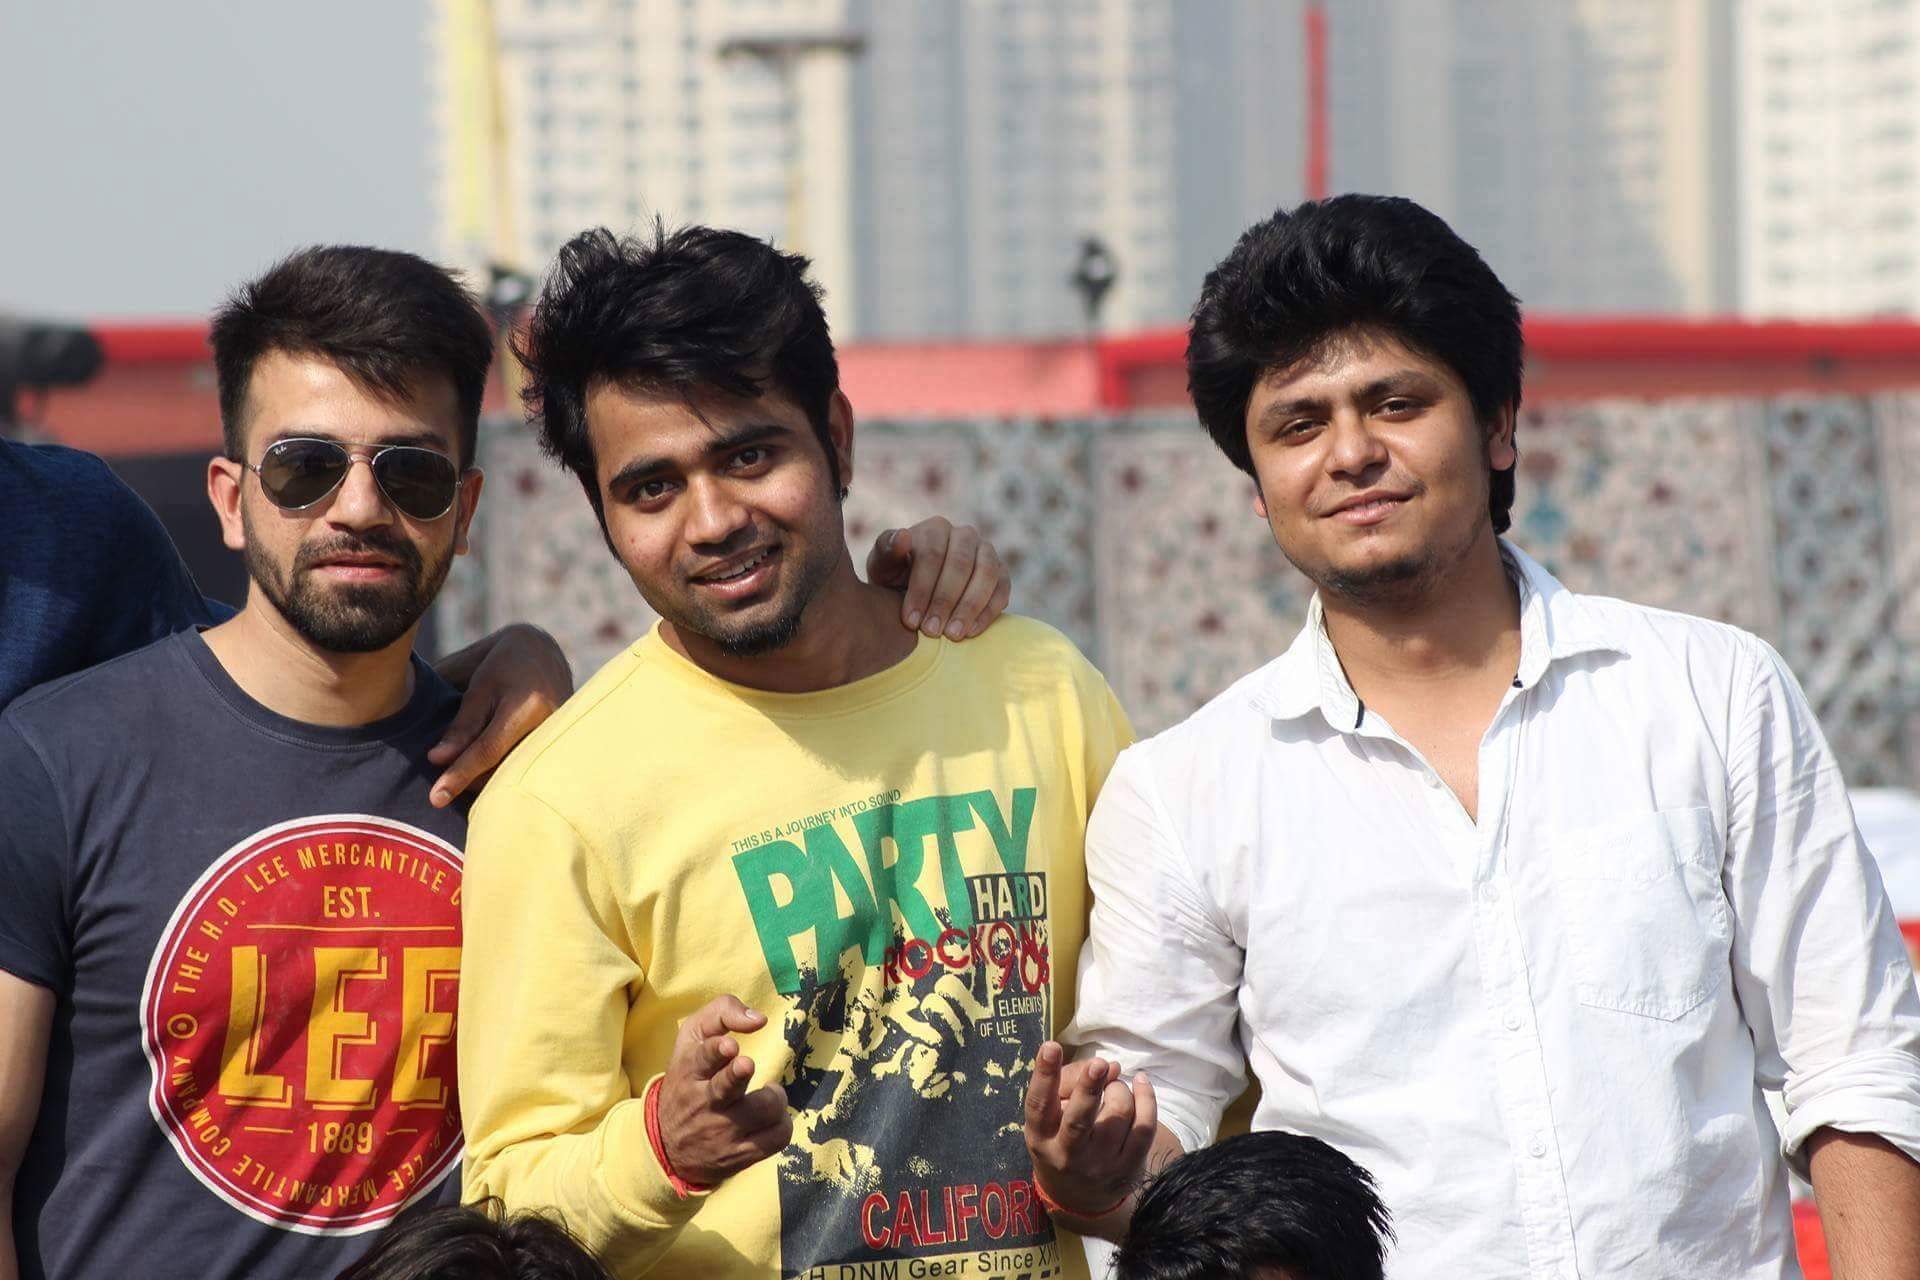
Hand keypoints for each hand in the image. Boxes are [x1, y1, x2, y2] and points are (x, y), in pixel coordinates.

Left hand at [427, 624, 572, 806]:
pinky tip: (486, 772)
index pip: (488, 749)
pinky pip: (528, 769)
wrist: (543, 654)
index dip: (460, 774)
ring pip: (516, 774)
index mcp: (528, 705)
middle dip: (470, 782)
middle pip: (503, 769)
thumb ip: (461, 726)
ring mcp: (562, 738)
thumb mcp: (479, 689)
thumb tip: (437, 761)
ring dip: (486, 780)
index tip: (436, 797)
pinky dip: (504, 774)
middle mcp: (551, 725)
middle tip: (444, 786)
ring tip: (464, 773)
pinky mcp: (563, 746)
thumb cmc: (505, 667)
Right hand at [657, 996, 791, 1186]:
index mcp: (690, 1070)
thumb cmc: (690, 1078)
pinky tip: (771, 1118)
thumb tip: (758, 1019)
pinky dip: (782, 1124)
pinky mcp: (739, 1155)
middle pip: (725, 1087)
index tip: (728, 1046)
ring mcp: (722, 1131)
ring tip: (767, 1094)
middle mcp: (703, 1101)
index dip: (716, 1051)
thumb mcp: (692, 1039)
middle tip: (745, 1065)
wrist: (667, 1146)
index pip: (702, 1057)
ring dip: (775, 1097)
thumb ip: (722, 1014)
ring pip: (763, 1110)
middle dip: (736, 1074)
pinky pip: (776, 1138)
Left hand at [866, 517, 1010, 639]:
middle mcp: (964, 535)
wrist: (918, 594)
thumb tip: (902, 536)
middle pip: (960, 564)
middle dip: (944, 601)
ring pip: (986, 574)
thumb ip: (887, 550)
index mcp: (935, 529)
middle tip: (932, 632)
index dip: (921, 589)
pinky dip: (989, 611)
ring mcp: (986, 552)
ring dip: (970, 606)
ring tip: (953, 635)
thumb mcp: (883, 567)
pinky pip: (1002, 589)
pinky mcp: (1001, 573)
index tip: (910, 621)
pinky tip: (971, 632)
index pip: (932, 555)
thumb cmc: (896, 578)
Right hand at [1024, 1041, 1155, 1220]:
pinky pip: (1145, 1128)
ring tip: (1113, 1085)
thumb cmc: (1061, 1140)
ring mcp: (1101, 1165)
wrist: (1077, 1198)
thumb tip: (1109, 1065)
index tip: (1051, 1046)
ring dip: (1119, 1088)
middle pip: (1079, 1121)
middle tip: (1098, 1064)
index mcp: (1041, 1137)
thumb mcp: (1052, 1115)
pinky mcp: (1129, 1168)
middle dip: (1089, 1088)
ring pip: (1118, 1115)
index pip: (1039, 1105)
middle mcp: (1068, 1154)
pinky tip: (1141, 1083)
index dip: (1044, 1075)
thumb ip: (1071, 1082)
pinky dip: (1147, 1099)